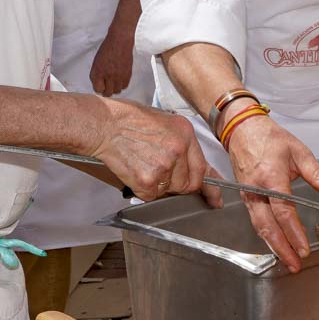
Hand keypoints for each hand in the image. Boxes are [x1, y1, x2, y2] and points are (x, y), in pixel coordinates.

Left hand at [89, 27, 134, 96]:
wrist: (120, 41)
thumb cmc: (107, 49)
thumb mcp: (96, 62)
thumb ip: (96, 74)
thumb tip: (98, 84)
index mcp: (98, 72)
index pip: (97, 89)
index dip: (98, 88)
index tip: (100, 86)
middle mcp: (108, 75)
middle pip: (108, 93)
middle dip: (106, 91)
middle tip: (107, 88)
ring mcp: (118, 76)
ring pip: (117, 91)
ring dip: (115, 88)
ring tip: (114, 83)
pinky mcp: (127, 74)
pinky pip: (125, 86)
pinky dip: (122, 85)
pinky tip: (120, 79)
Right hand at [89, 98, 217, 207]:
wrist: (102, 124)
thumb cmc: (126, 120)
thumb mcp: (163, 123)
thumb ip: (180, 144)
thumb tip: (189, 165)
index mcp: (185, 134)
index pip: (203, 167)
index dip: (210, 187)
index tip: (216, 199)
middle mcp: (179, 150)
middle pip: (188, 184)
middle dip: (177, 184)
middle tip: (158, 172)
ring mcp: (164, 166)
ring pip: (169, 190)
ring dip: (158, 185)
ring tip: (141, 164)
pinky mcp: (148, 180)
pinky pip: (151, 195)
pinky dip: (142, 189)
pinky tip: (134, 171)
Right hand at [222, 112, 318, 272]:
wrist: (242, 130)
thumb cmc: (271, 139)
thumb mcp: (299, 151)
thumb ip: (317, 174)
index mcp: (271, 178)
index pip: (283, 211)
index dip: (294, 232)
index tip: (304, 248)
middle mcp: (257, 190)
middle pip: (268, 226)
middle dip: (282, 248)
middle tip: (296, 265)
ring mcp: (248, 196)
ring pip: (260, 227)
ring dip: (274, 246)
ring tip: (288, 262)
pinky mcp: (246, 198)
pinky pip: (256, 221)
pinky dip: (267, 236)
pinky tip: (277, 246)